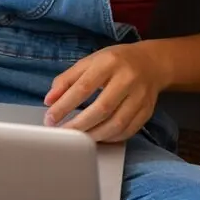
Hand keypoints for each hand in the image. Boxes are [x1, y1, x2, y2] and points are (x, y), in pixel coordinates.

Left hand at [43, 43, 170, 142]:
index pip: (84, 87)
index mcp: (109, 62)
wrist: (151, 63)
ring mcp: (140, 96)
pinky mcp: (147, 110)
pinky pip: (128, 130)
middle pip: (102, 108)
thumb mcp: (89, 62)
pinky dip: (110, 137)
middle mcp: (127, 79)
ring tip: (79, 138)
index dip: (65, 105)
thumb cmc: (114, 62)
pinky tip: (98, 136)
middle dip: (79, 124)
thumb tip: (49, 100)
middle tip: (63, 132)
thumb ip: (67, 79)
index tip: (50, 118)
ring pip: (117, 123)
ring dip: (94, 135)